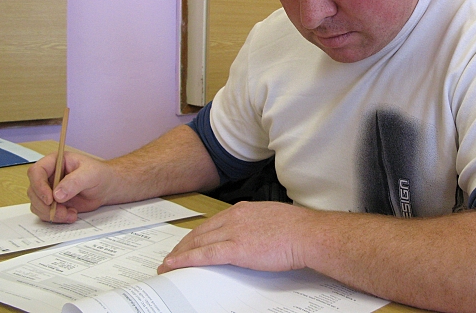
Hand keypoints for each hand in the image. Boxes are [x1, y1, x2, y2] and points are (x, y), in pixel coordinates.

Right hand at [27, 151, 114, 222]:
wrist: (107, 188)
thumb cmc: (100, 175)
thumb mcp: (91, 174)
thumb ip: (75, 182)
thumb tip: (57, 195)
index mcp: (55, 162)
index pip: (36, 171)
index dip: (39, 186)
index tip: (50, 199)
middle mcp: (48, 175)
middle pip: (33, 191)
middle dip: (45, 205)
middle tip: (62, 211)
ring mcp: (49, 190)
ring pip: (37, 204)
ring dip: (51, 213)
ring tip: (70, 214)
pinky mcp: (52, 202)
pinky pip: (44, 212)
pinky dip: (55, 217)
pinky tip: (71, 215)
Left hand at [158, 201, 311, 273]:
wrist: (307, 233)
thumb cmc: (297, 228)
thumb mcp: (273, 219)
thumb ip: (258, 224)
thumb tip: (254, 234)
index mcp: (244, 210)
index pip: (213, 222)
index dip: (197, 234)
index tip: (188, 242)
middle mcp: (235, 218)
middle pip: (201, 232)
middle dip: (183, 245)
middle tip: (171, 256)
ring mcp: (234, 232)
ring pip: (198, 243)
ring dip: (180, 253)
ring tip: (168, 264)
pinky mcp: (236, 249)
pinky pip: (204, 255)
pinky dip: (185, 259)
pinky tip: (173, 264)